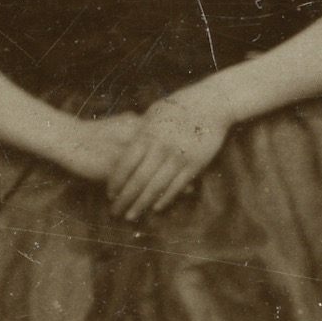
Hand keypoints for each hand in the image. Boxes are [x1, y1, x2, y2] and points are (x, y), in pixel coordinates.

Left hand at [103, 89, 240, 220]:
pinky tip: (155, 208)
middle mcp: (161, 149)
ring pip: (155, 188)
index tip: (109, 194)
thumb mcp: (154, 113)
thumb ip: (139, 131)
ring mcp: (178, 158)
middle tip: (114, 213)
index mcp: (147, 135)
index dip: (115, 182)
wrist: (212, 104)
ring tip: (131, 216)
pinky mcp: (195, 165)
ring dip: (141, 205)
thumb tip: (123, 143)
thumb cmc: (180, 105)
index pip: (125, 165)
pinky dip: (164, 199)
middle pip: (137, 181)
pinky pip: (176, 187)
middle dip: (124, 199)